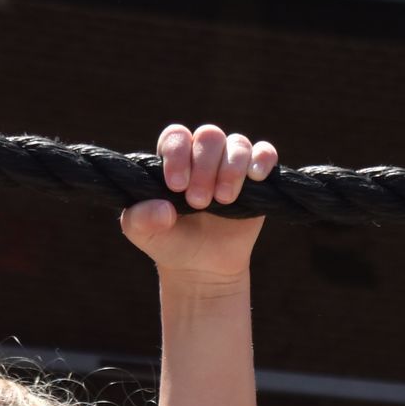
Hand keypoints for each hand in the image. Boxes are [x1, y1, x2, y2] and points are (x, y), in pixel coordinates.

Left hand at [121, 124, 278, 286]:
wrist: (202, 268)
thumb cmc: (170, 242)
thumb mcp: (143, 235)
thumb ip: (139, 219)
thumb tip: (164, 209)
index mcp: (174, 157)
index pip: (177, 137)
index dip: (177, 155)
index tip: (176, 186)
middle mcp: (203, 154)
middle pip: (209, 137)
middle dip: (205, 168)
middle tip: (198, 202)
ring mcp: (231, 163)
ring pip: (238, 144)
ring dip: (231, 170)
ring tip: (223, 200)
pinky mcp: (257, 179)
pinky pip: (265, 154)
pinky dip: (262, 160)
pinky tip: (255, 177)